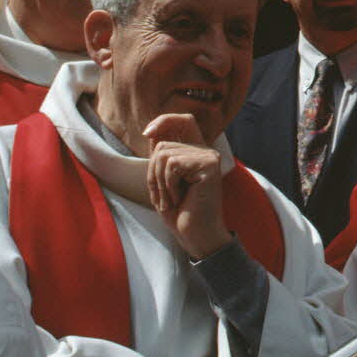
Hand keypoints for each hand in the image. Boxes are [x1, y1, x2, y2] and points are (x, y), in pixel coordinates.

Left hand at [144, 113, 230, 259]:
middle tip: (165, 196)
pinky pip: (172, 164)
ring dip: (160, 182)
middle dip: (153, 173)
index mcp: (196, 152)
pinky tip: (180, 198)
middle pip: (162, 144)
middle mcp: (205, 151)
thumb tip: (152, 132)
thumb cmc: (180, 212)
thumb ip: (161, 156)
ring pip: (164, 154)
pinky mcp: (209, 164)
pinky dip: (168, 185)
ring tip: (172, 199)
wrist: (196, 236)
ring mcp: (209, 156)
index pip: (184, 120)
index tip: (147, 133)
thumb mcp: (163, 181)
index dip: (165, 120)